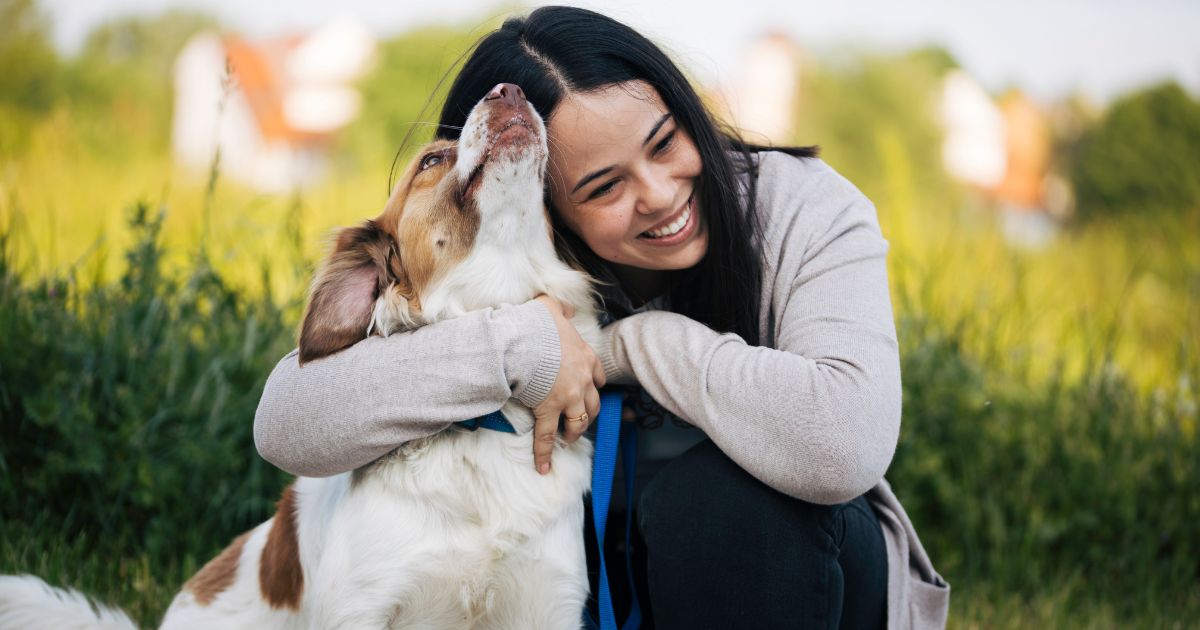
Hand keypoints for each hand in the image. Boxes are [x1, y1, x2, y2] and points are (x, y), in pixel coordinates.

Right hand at [531, 294, 604, 473]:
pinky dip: (545, 454)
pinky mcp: (548, 410)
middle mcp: (583, 381)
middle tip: (579, 420)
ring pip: (578, 422)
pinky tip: (544, 467)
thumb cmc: (536, 323)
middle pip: (593, 404)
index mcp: (586, 358)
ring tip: (568, 440)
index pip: (599, 377)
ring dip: (574, 433)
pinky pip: (547, 436)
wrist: (524, 339)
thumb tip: (566, 307)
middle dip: (588, 413)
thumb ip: (562, 308)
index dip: (595, 386)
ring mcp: (567, 398)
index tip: (592, 390)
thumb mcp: (553, 307)